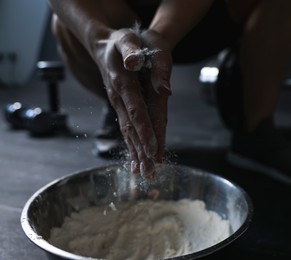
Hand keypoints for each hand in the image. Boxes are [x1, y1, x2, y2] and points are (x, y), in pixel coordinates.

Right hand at [93, 27, 171, 178]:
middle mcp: (118, 99)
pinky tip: (135, 159)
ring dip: (136, 153)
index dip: (145, 131)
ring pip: (128, 133)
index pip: (136, 112)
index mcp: (123, 84)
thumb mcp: (128, 40)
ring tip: (143, 174)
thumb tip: (138, 65)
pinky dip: (132, 145)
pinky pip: (126, 129)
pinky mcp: (120, 107)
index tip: (153, 151)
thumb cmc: (121, 41)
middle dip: (142, 152)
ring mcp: (118, 105)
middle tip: (150, 174)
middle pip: (131, 129)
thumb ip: (133, 54)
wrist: (104, 44)